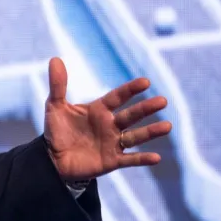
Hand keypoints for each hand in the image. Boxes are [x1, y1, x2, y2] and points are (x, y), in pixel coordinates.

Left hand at [43, 57, 171, 181]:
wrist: (52, 158)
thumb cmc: (56, 131)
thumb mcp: (54, 107)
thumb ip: (58, 85)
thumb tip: (55, 59)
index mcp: (99, 110)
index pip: (117, 97)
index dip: (130, 90)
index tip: (145, 82)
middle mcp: (110, 125)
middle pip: (131, 115)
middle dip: (146, 109)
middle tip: (163, 101)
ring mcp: (113, 143)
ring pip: (135, 136)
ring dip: (150, 132)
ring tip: (167, 126)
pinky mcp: (112, 161)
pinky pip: (130, 159)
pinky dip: (142, 159)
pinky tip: (156, 157)